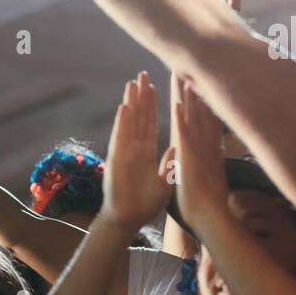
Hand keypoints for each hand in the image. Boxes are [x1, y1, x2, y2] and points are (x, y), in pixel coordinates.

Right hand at [101, 73, 172, 231]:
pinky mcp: (117, 160)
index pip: (150, 124)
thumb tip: (178, 146)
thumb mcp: (165, 181)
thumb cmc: (145, 204)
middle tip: (142, 74)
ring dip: (131, 103)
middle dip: (141, 97)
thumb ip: (169, 163)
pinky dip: (122, 123)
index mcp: (146, 153)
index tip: (154, 87)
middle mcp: (134, 149)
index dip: (152, 106)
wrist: (129, 219)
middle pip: (138, 118)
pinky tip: (124, 107)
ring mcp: (124, 152)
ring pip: (129, 123)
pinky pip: (120, 138)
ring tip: (132, 83)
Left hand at [173, 80, 229, 235]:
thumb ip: (203, 156)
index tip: (193, 78)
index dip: (196, 97)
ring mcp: (198, 150)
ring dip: (188, 98)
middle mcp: (205, 143)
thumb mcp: (203, 171)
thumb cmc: (204, 198)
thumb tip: (200, 146)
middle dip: (193, 88)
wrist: (209, 217)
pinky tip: (176, 105)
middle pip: (199, 110)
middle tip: (190, 65)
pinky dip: (180, 121)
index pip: (201, 115)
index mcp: (205, 145)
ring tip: (184, 74)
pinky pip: (184, 138)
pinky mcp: (189, 160)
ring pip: (193, 118)